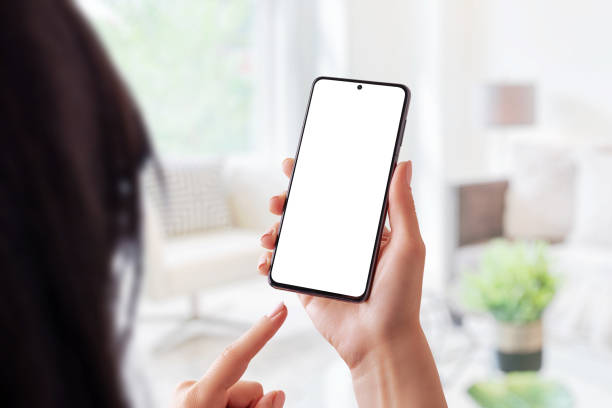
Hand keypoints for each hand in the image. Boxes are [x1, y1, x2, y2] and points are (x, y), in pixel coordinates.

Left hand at [172, 303, 287, 407]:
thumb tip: (278, 393)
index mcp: (198, 398)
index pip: (236, 355)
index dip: (261, 331)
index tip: (280, 309)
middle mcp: (190, 388)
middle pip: (247, 385)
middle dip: (251, 405)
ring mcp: (188, 393)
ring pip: (239, 391)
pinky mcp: (190, 398)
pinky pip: (225, 396)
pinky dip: (230, 407)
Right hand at [258, 159, 445, 406]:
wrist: (381, 341)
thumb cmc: (401, 296)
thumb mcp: (408, 245)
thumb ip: (401, 205)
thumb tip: (405, 164)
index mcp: (364, 232)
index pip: (337, 197)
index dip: (316, 178)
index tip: (296, 165)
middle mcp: (340, 245)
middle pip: (307, 213)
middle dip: (288, 201)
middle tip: (278, 199)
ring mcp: (321, 265)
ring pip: (290, 237)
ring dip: (274, 228)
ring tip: (270, 231)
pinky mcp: (306, 286)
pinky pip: (282, 267)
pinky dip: (268, 260)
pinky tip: (266, 258)